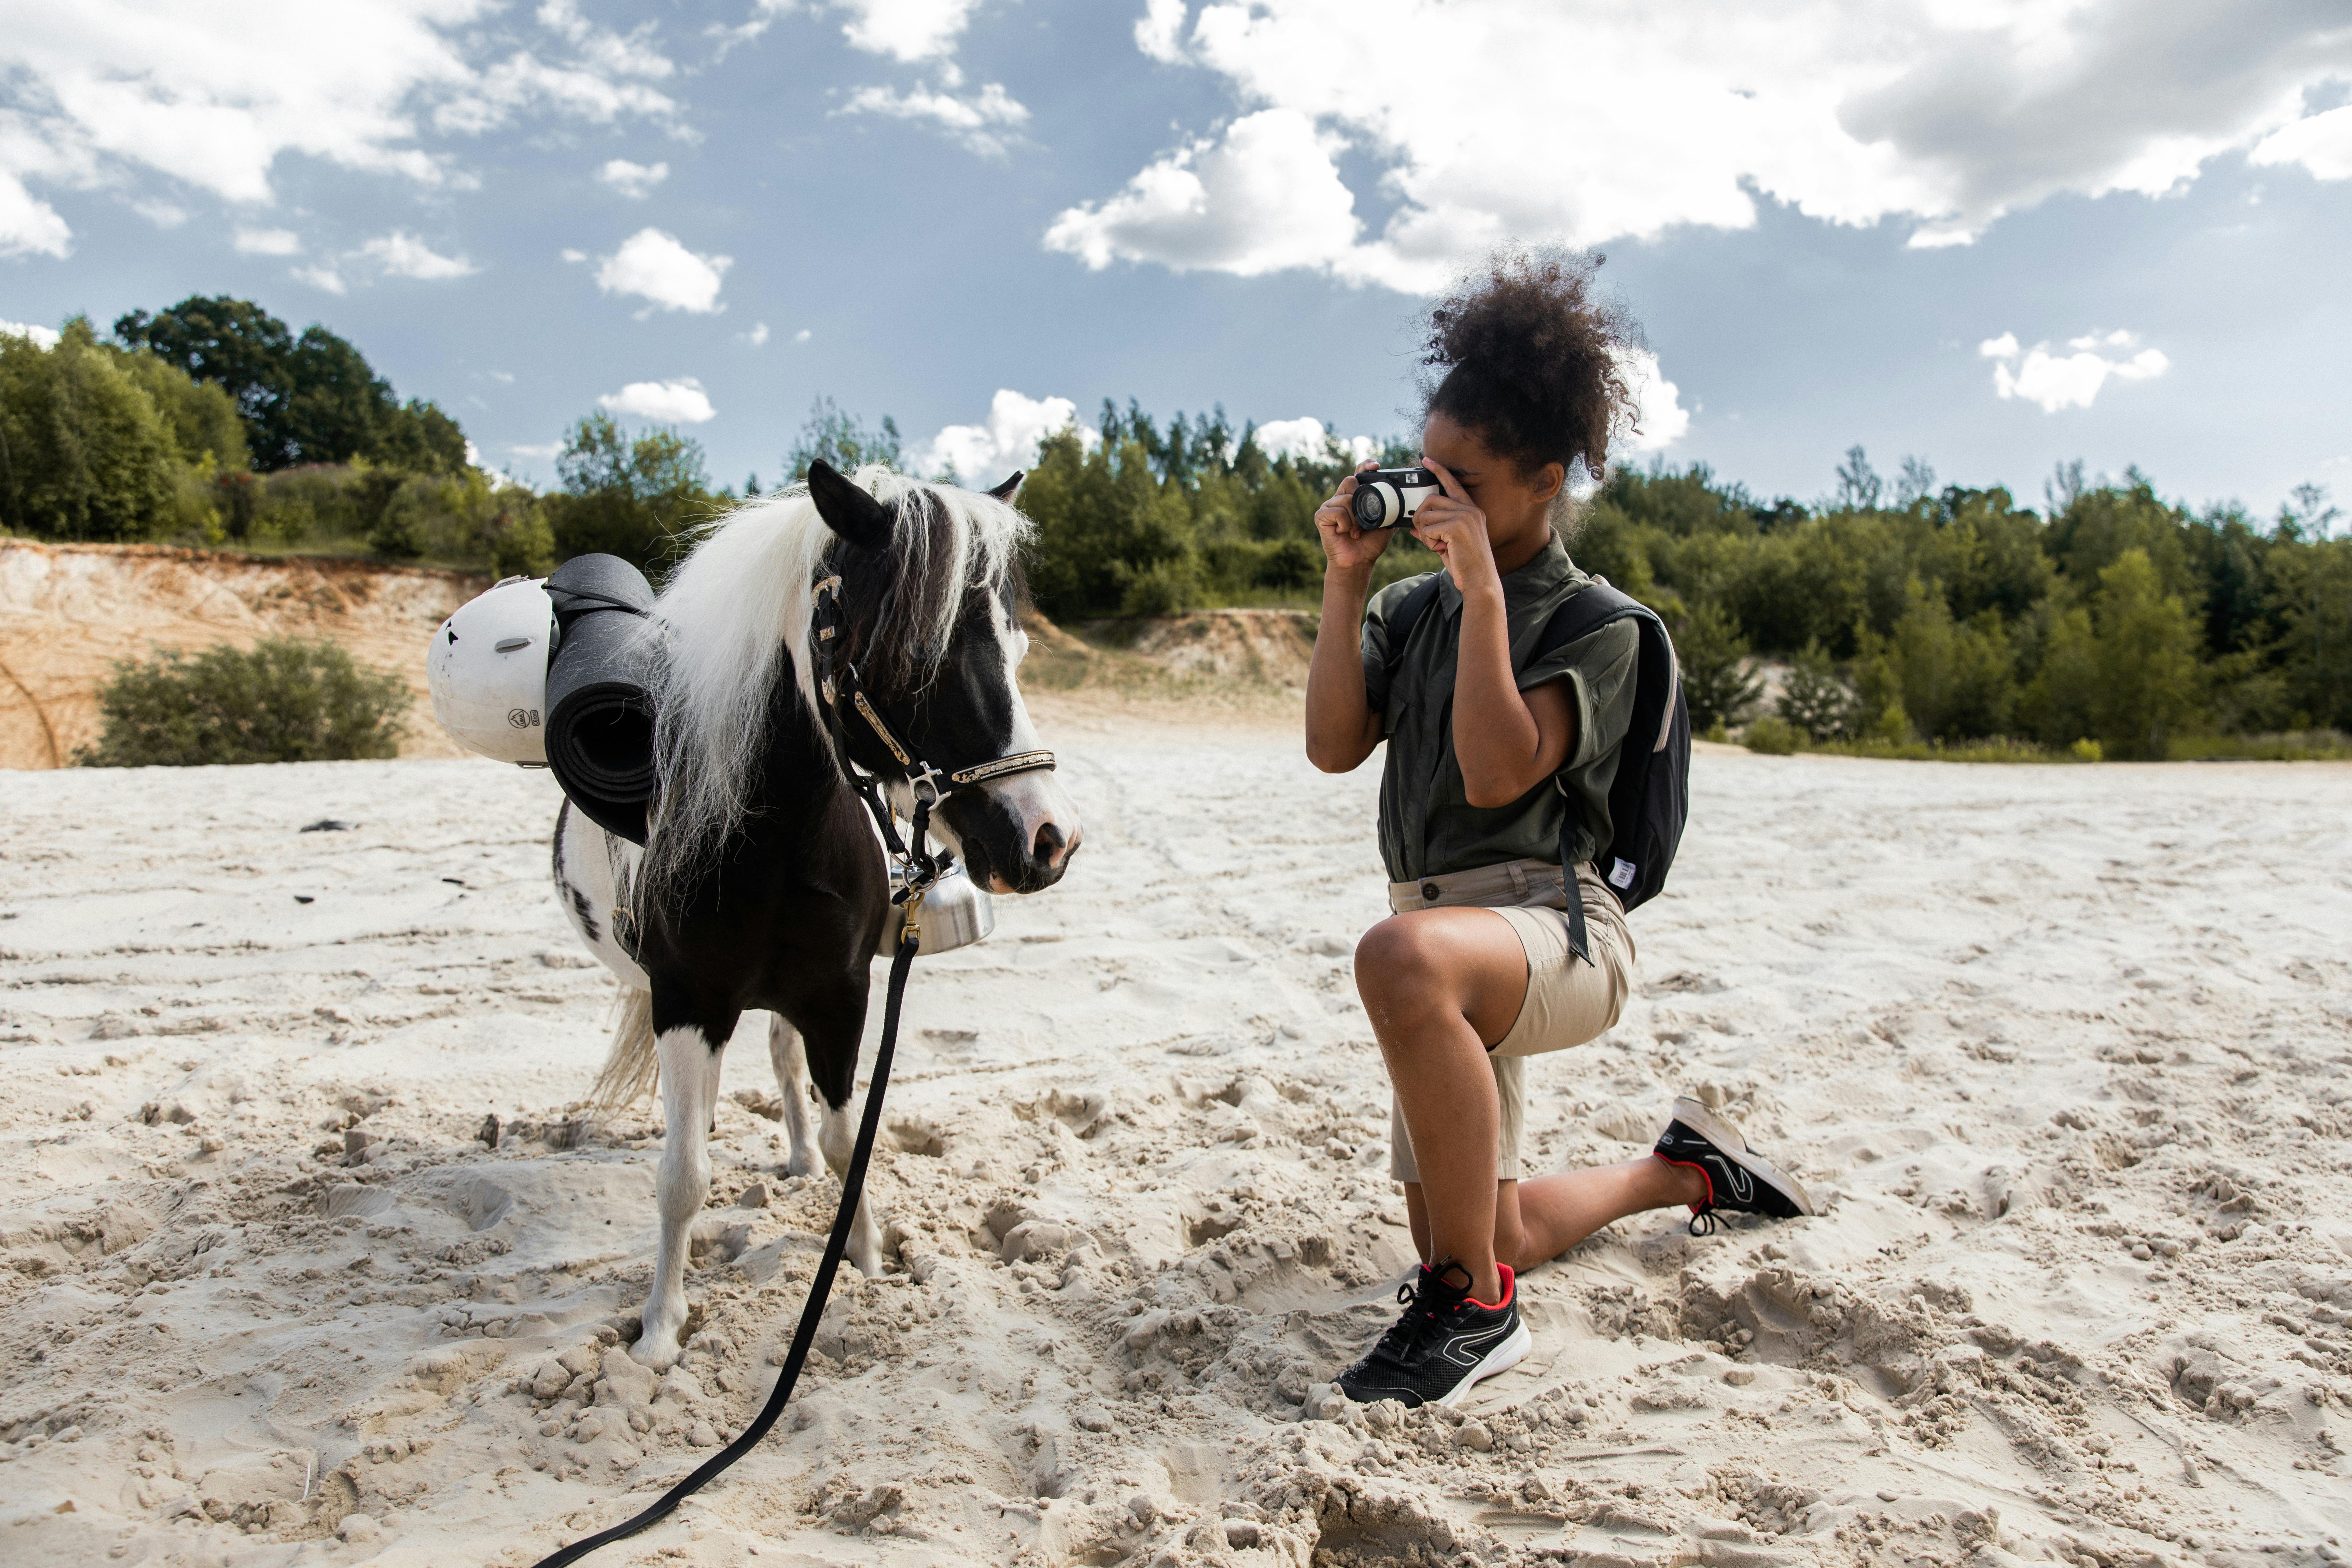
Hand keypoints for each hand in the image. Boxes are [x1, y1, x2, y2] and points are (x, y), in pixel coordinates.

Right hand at [1314, 460, 1391, 576]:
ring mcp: (1330, 506)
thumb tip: (1407, 501)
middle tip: (1365, 519)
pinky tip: (1344, 532)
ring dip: (1355, 517)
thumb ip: (1392, 509)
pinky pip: (1336, 511)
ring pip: (1345, 498)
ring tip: (1355, 530)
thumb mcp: (1387, 523)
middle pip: (1350, 481)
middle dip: (1361, 499)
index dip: (1365, 465)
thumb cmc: (1370, 543)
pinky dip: (1345, 523)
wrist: (1359, 561)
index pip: (1358, 473)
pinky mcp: (1321, 516)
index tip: (1376, 466)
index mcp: (1356, 496)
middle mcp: (1341, 497)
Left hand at [1410, 458, 1498, 596]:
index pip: (1452, 484)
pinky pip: (1428, 529)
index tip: (1426, 460)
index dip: (1439, 471)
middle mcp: (1470, 510)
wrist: (1480, 581)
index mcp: (1471, 511)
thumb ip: (1434, 531)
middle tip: (1427, 536)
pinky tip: (1442, 550)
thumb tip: (1413, 527)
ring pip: (1426, 515)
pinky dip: (1429, 542)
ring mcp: (1464, 517)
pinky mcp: (1457, 527)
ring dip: (1426, 534)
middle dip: (1421, 519)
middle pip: (1430, 500)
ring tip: (1439, 546)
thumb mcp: (1448, 544)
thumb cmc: (1466, 565)